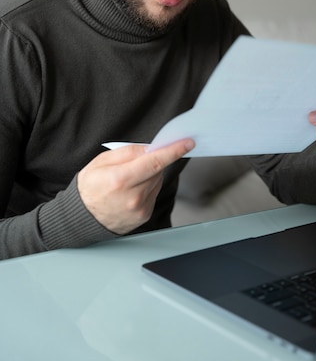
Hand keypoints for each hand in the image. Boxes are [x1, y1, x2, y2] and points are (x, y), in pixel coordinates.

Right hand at [77, 138, 194, 234]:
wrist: (82, 218)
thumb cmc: (90, 187)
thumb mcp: (101, 161)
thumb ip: (128, 152)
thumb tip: (150, 148)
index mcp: (120, 179)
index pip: (155, 162)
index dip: (173, 151)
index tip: (188, 143)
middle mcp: (133, 196)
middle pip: (157, 170)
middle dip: (153, 161)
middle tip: (136, 162)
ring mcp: (140, 208)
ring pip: (157, 181)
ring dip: (150, 175)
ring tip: (129, 180)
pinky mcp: (145, 215)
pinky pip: (154, 193)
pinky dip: (148, 187)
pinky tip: (131, 191)